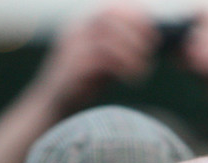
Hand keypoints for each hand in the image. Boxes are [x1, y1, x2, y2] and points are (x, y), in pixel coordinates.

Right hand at [38, 4, 159, 116]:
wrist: (54, 107)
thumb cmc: (83, 84)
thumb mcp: (104, 60)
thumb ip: (120, 47)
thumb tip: (151, 41)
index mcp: (82, 26)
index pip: (110, 7)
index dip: (134, 15)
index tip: (153, 33)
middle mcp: (75, 31)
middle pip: (109, 16)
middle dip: (135, 31)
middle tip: (151, 50)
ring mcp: (72, 47)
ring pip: (107, 36)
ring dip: (131, 51)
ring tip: (142, 69)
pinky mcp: (73, 67)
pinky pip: (103, 59)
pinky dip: (124, 67)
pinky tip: (132, 79)